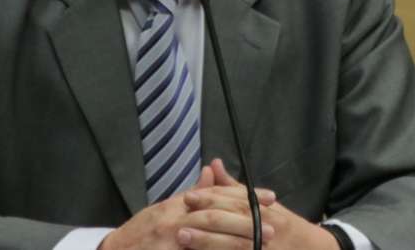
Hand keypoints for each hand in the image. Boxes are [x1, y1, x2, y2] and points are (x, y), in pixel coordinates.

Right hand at [100, 164, 277, 249]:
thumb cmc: (143, 231)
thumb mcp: (167, 207)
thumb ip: (194, 193)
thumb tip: (211, 172)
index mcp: (179, 205)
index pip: (216, 196)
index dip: (244, 197)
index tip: (269, 198)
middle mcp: (176, 219)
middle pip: (215, 215)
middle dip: (245, 218)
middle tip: (271, 223)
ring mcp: (172, 239)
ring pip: (208, 236)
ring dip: (236, 239)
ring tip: (260, 242)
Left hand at [178, 161, 337, 249]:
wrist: (311, 249)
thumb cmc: (283, 224)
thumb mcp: (262, 203)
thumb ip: (233, 187)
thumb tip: (212, 164)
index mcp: (261, 209)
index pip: (231, 200)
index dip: (208, 198)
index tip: (187, 197)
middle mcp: (262, 227)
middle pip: (228, 221)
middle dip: (203, 220)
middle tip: (179, 222)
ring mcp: (260, 246)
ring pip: (230, 243)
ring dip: (205, 242)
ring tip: (182, 239)